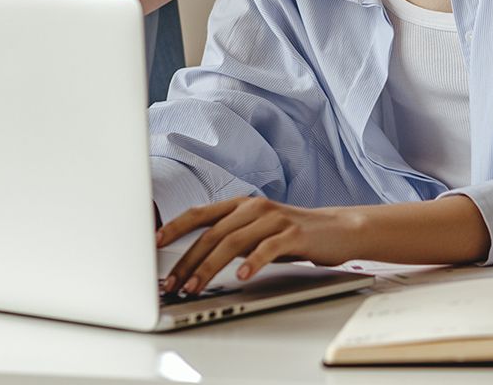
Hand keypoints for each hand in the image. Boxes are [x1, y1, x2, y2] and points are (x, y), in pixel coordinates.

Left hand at [157, 197, 364, 294]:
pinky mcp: (294, 233)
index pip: (200, 213)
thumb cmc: (293, 234)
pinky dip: (252, 261)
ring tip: (196, 286)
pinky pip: (267, 247)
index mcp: (242, 205)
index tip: (154, 243)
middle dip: (188, 261)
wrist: (338, 229)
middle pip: (212, 233)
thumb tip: (194, 260)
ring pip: (233, 241)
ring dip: (210, 266)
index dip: (175, 227)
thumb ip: (231, 238)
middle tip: (173, 284)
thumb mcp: (257, 232)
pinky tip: (241, 276)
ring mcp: (274, 219)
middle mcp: (255, 207)